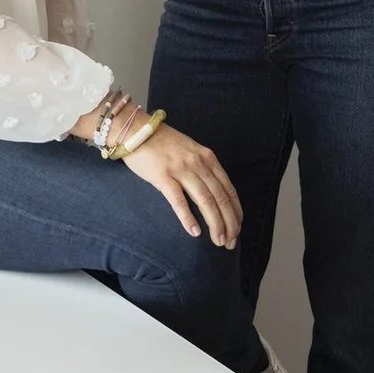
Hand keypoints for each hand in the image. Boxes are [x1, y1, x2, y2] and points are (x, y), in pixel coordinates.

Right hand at [119, 124, 242, 247]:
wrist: (136, 130)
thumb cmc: (162, 142)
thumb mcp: (190, 151)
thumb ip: (202, 168)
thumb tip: (213, 193)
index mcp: (208, 158)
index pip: (229, 190)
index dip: (236, 212)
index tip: (238, 229)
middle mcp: (199, 163)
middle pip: (221, 198)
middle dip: (229, 223)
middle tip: (230, 243)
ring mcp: (181, 169)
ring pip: (206, 201)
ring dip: (215, 224)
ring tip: (218, 241)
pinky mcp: (163, 176)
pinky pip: (179, 200)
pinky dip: (188, 217)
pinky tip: (194, 232)